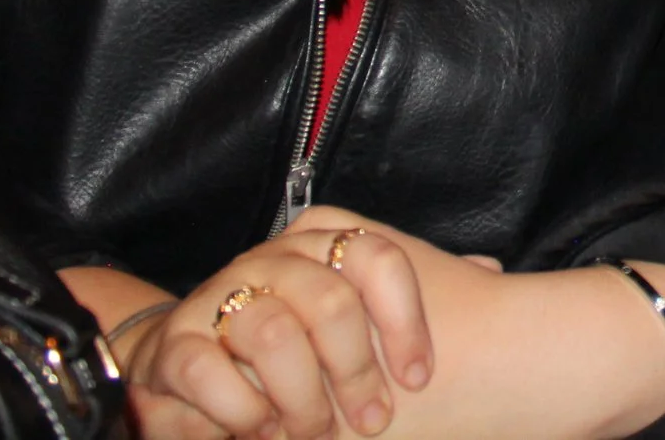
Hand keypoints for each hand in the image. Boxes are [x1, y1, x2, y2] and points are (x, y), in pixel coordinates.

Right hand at [130, 208, 433, 439]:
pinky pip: (209, 371)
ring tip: (314, 433)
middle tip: (373, 422)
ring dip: (301, 398)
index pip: (376, 257)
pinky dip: (242, 411)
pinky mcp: (176, 346)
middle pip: (329, 299)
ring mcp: (218, 297)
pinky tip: (261, 432)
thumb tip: (488, 269)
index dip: (405, 320)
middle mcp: (269, 260)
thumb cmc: (295, 344)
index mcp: (319, 243)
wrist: (193, 360)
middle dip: (355, 371)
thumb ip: (412, 297)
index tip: (420, 379)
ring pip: (271, 333)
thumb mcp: (356, 319)